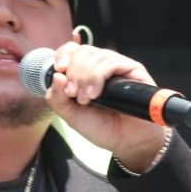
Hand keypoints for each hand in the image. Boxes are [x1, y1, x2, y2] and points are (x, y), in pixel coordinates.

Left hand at [44, 42, 167, 171]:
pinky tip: (95, 94)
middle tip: (73, 94)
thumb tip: (56, 75)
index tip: (59, 70)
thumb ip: (57, 98)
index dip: (63, 55)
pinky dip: (98, 77)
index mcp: (85, 71)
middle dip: (73, 72)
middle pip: (82, 51)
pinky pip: (111, 63)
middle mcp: (101, 65)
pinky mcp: (133, 69)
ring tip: (85, 99)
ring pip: (95, 56)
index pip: (72, 50)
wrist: (125, 141)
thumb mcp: (70, 115)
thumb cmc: (101, 127)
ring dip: (84, 78)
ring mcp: (117, 66)